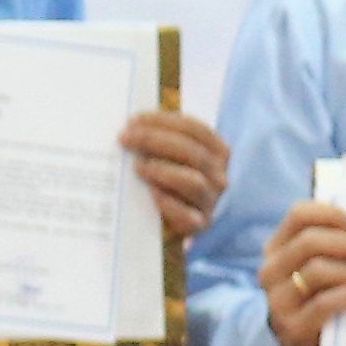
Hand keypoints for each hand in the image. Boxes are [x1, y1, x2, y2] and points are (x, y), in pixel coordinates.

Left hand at [119, 108, 230, 243]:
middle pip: (191, 151)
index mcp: (218, 152)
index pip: (194, 129)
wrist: (174, 225)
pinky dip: (168, 203)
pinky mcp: (201, 224)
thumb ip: (162, 141)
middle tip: (125, 138)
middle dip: (154, 140)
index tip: (133, 120)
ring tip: (137, 167)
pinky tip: (151, 194)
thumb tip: (132, 126)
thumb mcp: (173, 158)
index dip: (163, 121)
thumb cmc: (171, 183)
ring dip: (162, 171)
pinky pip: (187, 215)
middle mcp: (220, 175)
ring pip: (193, 182)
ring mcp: (211, 201)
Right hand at [260, 201, 345, 345]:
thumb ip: (334, 247)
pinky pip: (323, 303)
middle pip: (309, 242)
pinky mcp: (292, 327)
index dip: (331, 214)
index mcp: (276, 248)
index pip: (298, 216)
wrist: (304, 345)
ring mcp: (278, 300)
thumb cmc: (319, 296)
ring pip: (316, 271)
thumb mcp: (319, 267)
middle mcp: (271, 270)